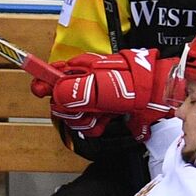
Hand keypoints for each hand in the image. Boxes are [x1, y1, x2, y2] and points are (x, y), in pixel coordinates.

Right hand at [30, 50, 175, 140]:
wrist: (157, 94)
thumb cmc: (128, 83)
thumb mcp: (98, 85)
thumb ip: (72, 90)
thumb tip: (53, 94)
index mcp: (80, 69)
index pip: (53, 74)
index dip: (45, 82)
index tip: (39, 90)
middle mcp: (85, 83)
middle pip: (61, 100)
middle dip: (70, 109)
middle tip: (84, 109)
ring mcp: (95, 98)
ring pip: (75, 115)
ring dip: (85, 120)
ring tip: (100, 117)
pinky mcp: (105, 112)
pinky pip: (90, 124)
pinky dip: (96, 127)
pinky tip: (105, 123)